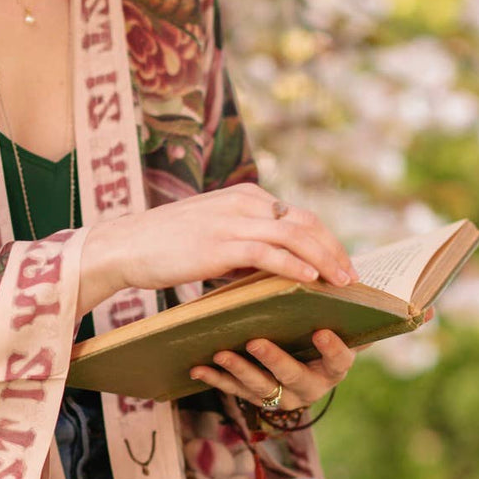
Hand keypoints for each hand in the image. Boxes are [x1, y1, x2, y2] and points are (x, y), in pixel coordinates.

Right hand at [87, 183, 360, 306]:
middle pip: (305, 222)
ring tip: (343, 283)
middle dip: (334, 250)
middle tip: (354, 277)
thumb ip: (244, 241)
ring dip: (325, 259)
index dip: (326, 240)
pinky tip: (311, 281)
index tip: (342, 264)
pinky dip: (295, 266)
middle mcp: (243, 202)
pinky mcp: (220, 245)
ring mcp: (232, 222)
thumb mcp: (211, 232)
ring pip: (295, 236)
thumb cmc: (165, 245)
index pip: (299, 215)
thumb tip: (277, 266)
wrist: (124, 245)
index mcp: (244, 196)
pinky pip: (269, 253)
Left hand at [189, 306, 435, 411]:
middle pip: (295, 379)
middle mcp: (310, 386)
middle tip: (257, 339)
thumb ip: (367, 313)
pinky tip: (197, 365)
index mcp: (333, 366)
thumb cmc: (313, 328)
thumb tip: (428, 309)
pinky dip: (214, 378)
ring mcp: (280, 395)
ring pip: (259, 388)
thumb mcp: (337, 321)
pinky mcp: (251, 397)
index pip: (340, 362)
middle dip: (276, 360)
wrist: (286, 359)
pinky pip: (232, 391)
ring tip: (220, 351)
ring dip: (239, 370)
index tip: (321, 329)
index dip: (333, 348)